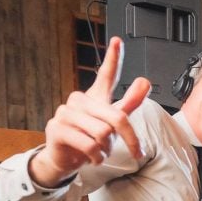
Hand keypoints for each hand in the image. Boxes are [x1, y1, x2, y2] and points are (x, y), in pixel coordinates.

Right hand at [31, 37, 151, 186]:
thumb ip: (129, 103)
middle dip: (129, 139)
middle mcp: (79, 100)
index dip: (113, 58)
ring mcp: (65, 112)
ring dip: (107, 149)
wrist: (66, 160)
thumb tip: (145, 82)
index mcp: (95, 97)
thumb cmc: (91, 139)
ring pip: (103, 133)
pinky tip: (91, 158)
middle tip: (131, 151)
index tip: (118, 41)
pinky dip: (96, 157)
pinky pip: (89, 145)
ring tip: (99, 151)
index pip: (106, 75)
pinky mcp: (57, 129)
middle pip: (117, 118)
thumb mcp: (114, 124)